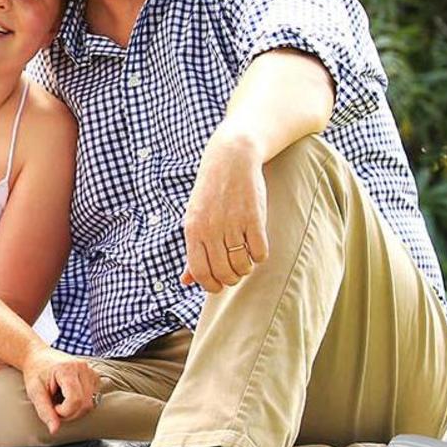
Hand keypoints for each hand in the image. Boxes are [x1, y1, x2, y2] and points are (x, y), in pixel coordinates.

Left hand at [20, 346, 99, 433]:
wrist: (38, 356)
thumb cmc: (35, 372)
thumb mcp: (35, 392)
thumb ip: (45, 411)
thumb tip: (54, 430)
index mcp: (67, 368)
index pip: (75, 400)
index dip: (64, 411)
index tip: (52, 407)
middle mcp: (82, 367)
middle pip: (85, 404)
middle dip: (70, 413)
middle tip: (55, 407)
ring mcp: (90, 370)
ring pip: (91, 403)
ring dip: (76, 409)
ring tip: (62, 401)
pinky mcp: (94, 376)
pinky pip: (94, 398)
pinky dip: (82, 403)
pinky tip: (70, 397)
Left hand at [180, 129, 270, 292]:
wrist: (230, 160)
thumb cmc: (210, 194)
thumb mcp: (194, 219)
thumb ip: (192, 250)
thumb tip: (186, 281)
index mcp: (193, 230)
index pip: (200, 272)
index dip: (210, 285)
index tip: (218, 284)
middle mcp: (211, 229)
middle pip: (223, 272)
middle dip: (231, 279)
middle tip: (235, 272)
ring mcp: (233, 223)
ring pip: (243, 265)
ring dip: (246, 268)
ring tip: (245, 258)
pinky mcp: (254, 218)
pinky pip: (260, 252)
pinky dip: (260, 256)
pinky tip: (256, 247)